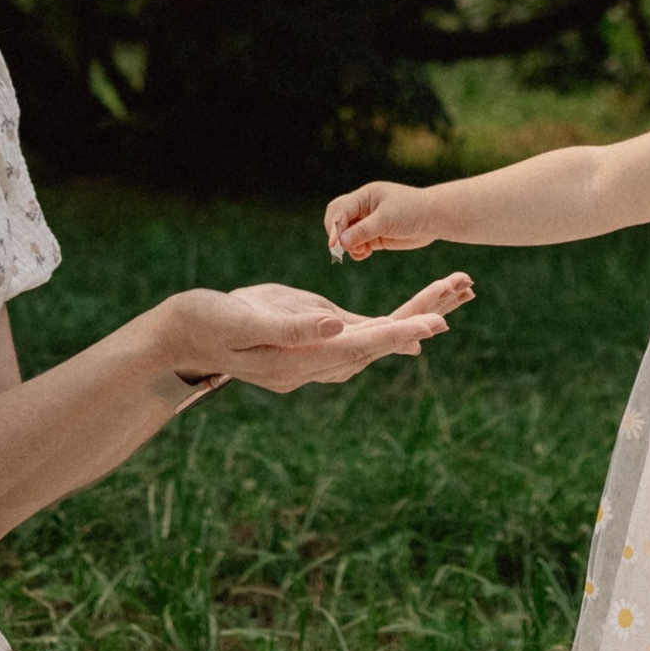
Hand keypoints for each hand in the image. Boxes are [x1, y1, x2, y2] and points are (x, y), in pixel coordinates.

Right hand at [176, 272, 472, 390]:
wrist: (186, 333)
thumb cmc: (209, 321)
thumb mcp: (246, 320)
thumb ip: (293, 328)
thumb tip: (338, 328)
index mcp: (302, 360)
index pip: (360, 346)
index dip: (397, 334)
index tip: (433, 324)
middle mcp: (319, 362)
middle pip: (381, 339)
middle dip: (423, 314)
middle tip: (463, 290)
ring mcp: (320, 352)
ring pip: (379, 334)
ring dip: (417, 312)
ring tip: (457, 288)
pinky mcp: (318, 337)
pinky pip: (364, 329)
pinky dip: (395, 320)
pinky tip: (423, 312)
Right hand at [322, 177, 439, 261]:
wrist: (434, 219)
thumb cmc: (412, 210)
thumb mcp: (386, 219)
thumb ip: (363, 230)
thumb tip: (340, 242)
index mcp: (364, 196)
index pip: (341, 209)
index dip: (334, 225)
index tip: (334, 243)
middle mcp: (364, 208)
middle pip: (338, 219)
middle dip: (336, 233)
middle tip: (338, 248)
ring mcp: (369, 223)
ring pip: (347, 235)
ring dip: (348, 245)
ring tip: (360, 251)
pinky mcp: (376, 237)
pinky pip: (358, 245)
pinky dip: (357, 251)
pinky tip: (364, 254)